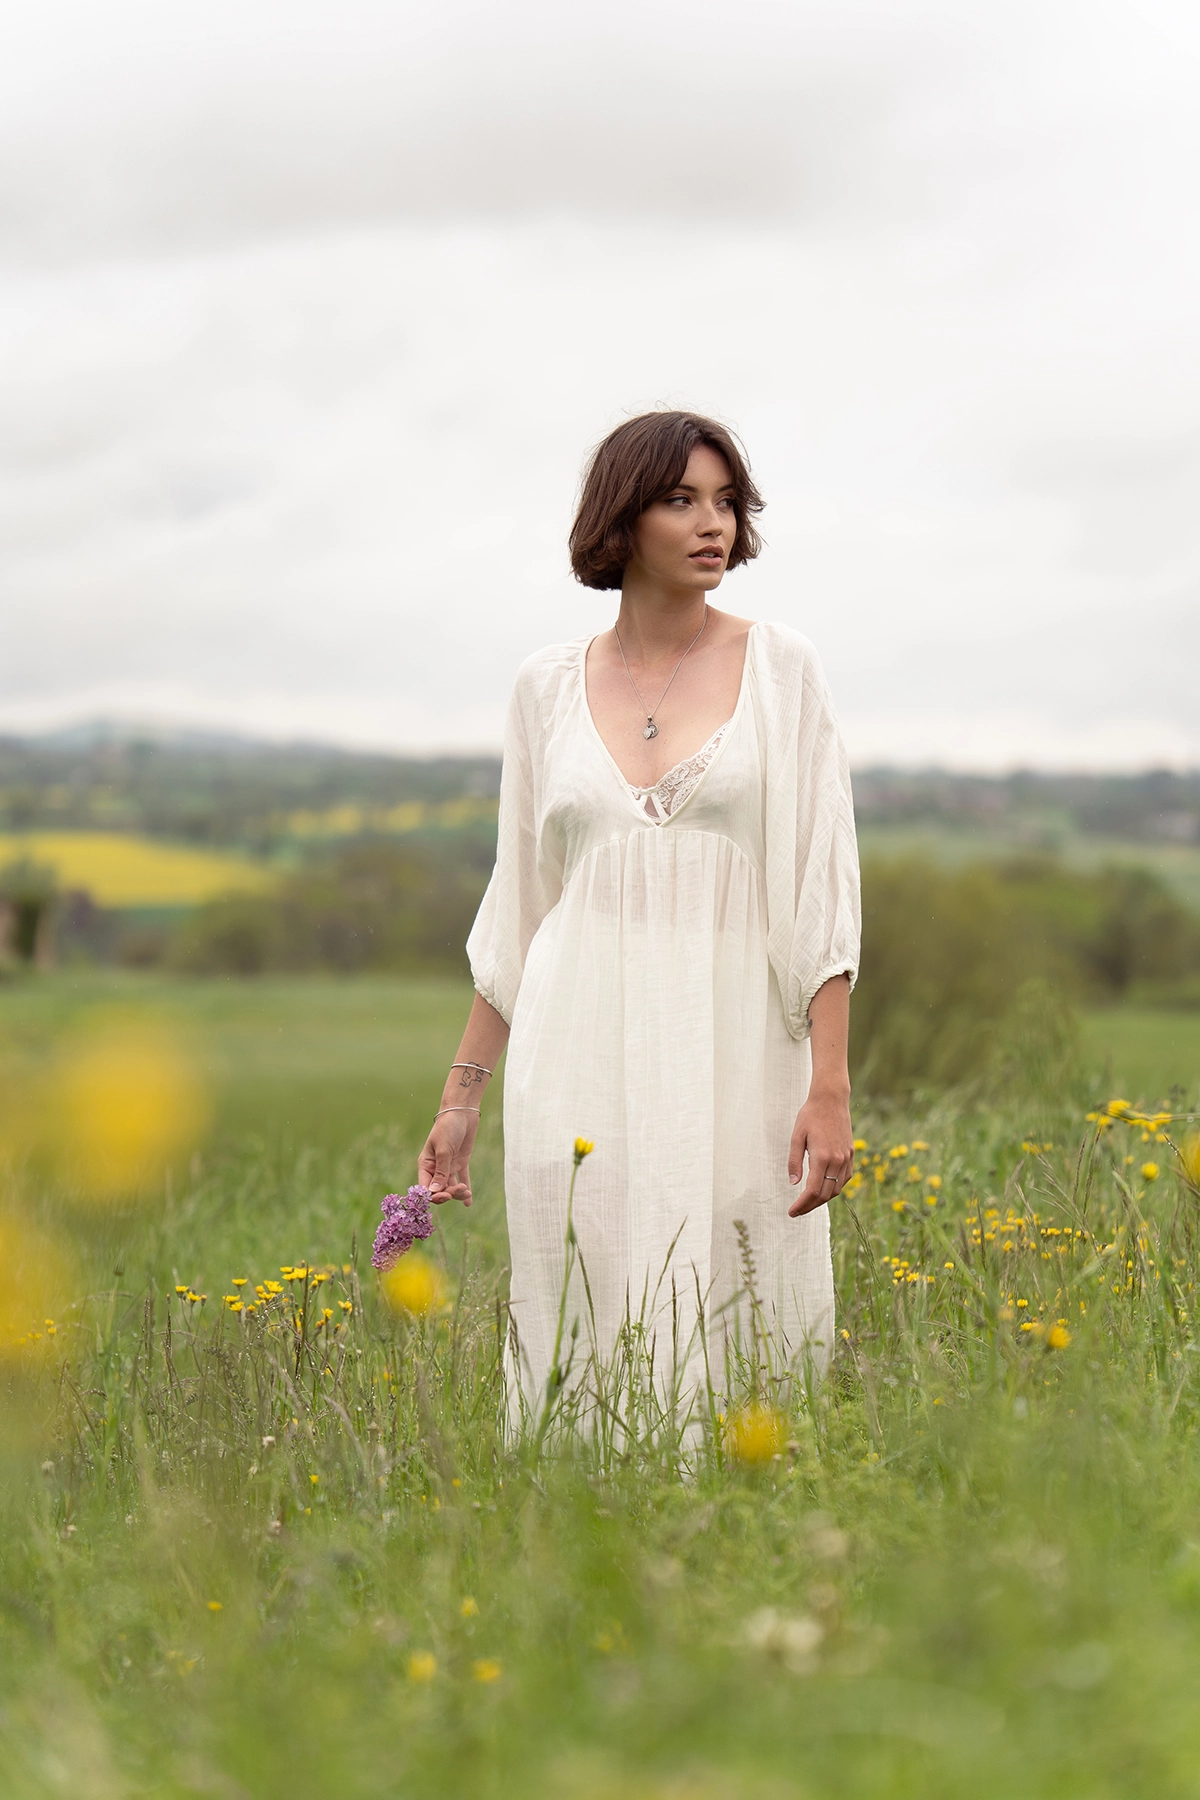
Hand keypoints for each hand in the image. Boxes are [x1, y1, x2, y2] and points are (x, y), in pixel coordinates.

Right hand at [418, 1110, 478, 1206]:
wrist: (462, 1113)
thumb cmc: (447, 1128)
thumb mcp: (443, 1150)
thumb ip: (441, 1171)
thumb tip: (434, 1192)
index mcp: (426, 1164)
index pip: (426, 1187)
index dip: (434, 1195)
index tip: (445, 1196)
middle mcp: (436, 1168)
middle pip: (439, 1189)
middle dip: (449, 1194)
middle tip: (460, 1190)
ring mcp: (448, 1166)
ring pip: (451, 1187)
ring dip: (458, 1193)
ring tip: (467, 1193)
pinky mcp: (460, 1163)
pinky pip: (462, 1179)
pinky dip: (465, 1189)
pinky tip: (469, 1203)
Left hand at [788, 1088, 853, 1216]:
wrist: (831, 1099)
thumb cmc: (810, 1115)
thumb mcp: (796, 1137)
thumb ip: (794, 1161)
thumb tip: (793, 1183)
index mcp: (822, 1157)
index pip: (813, 1191)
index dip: (802, 1205)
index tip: (791, 1212)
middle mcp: (837, 1160)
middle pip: (825, 1195)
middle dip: (810, 1206)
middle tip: (797, 1211)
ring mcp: (846, 1158)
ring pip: (837, 1189)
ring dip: (822, 1199)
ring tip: (808, 1202)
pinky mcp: (851, 1154)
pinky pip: (844, 1179)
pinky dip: (834, 1188)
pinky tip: (823, 1189)